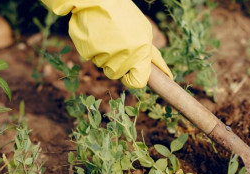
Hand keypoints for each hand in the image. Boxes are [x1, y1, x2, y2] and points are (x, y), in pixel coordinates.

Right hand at [41, 0, 172, 87]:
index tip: (129, 74)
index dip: (133, 80)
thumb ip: (149, 53)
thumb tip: (161, 73)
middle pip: (116, 74)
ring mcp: (105, 54)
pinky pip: (90, 57)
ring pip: (103, 66)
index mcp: (141, 51)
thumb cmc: (123, 15)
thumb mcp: (143, 31)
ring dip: (103, 55)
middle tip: (114, 44)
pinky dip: (91, 48)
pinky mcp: (88, 50)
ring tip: (105, 36)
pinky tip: (95, 33)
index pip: (138, 81)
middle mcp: (124, 55)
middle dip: (115, 63)